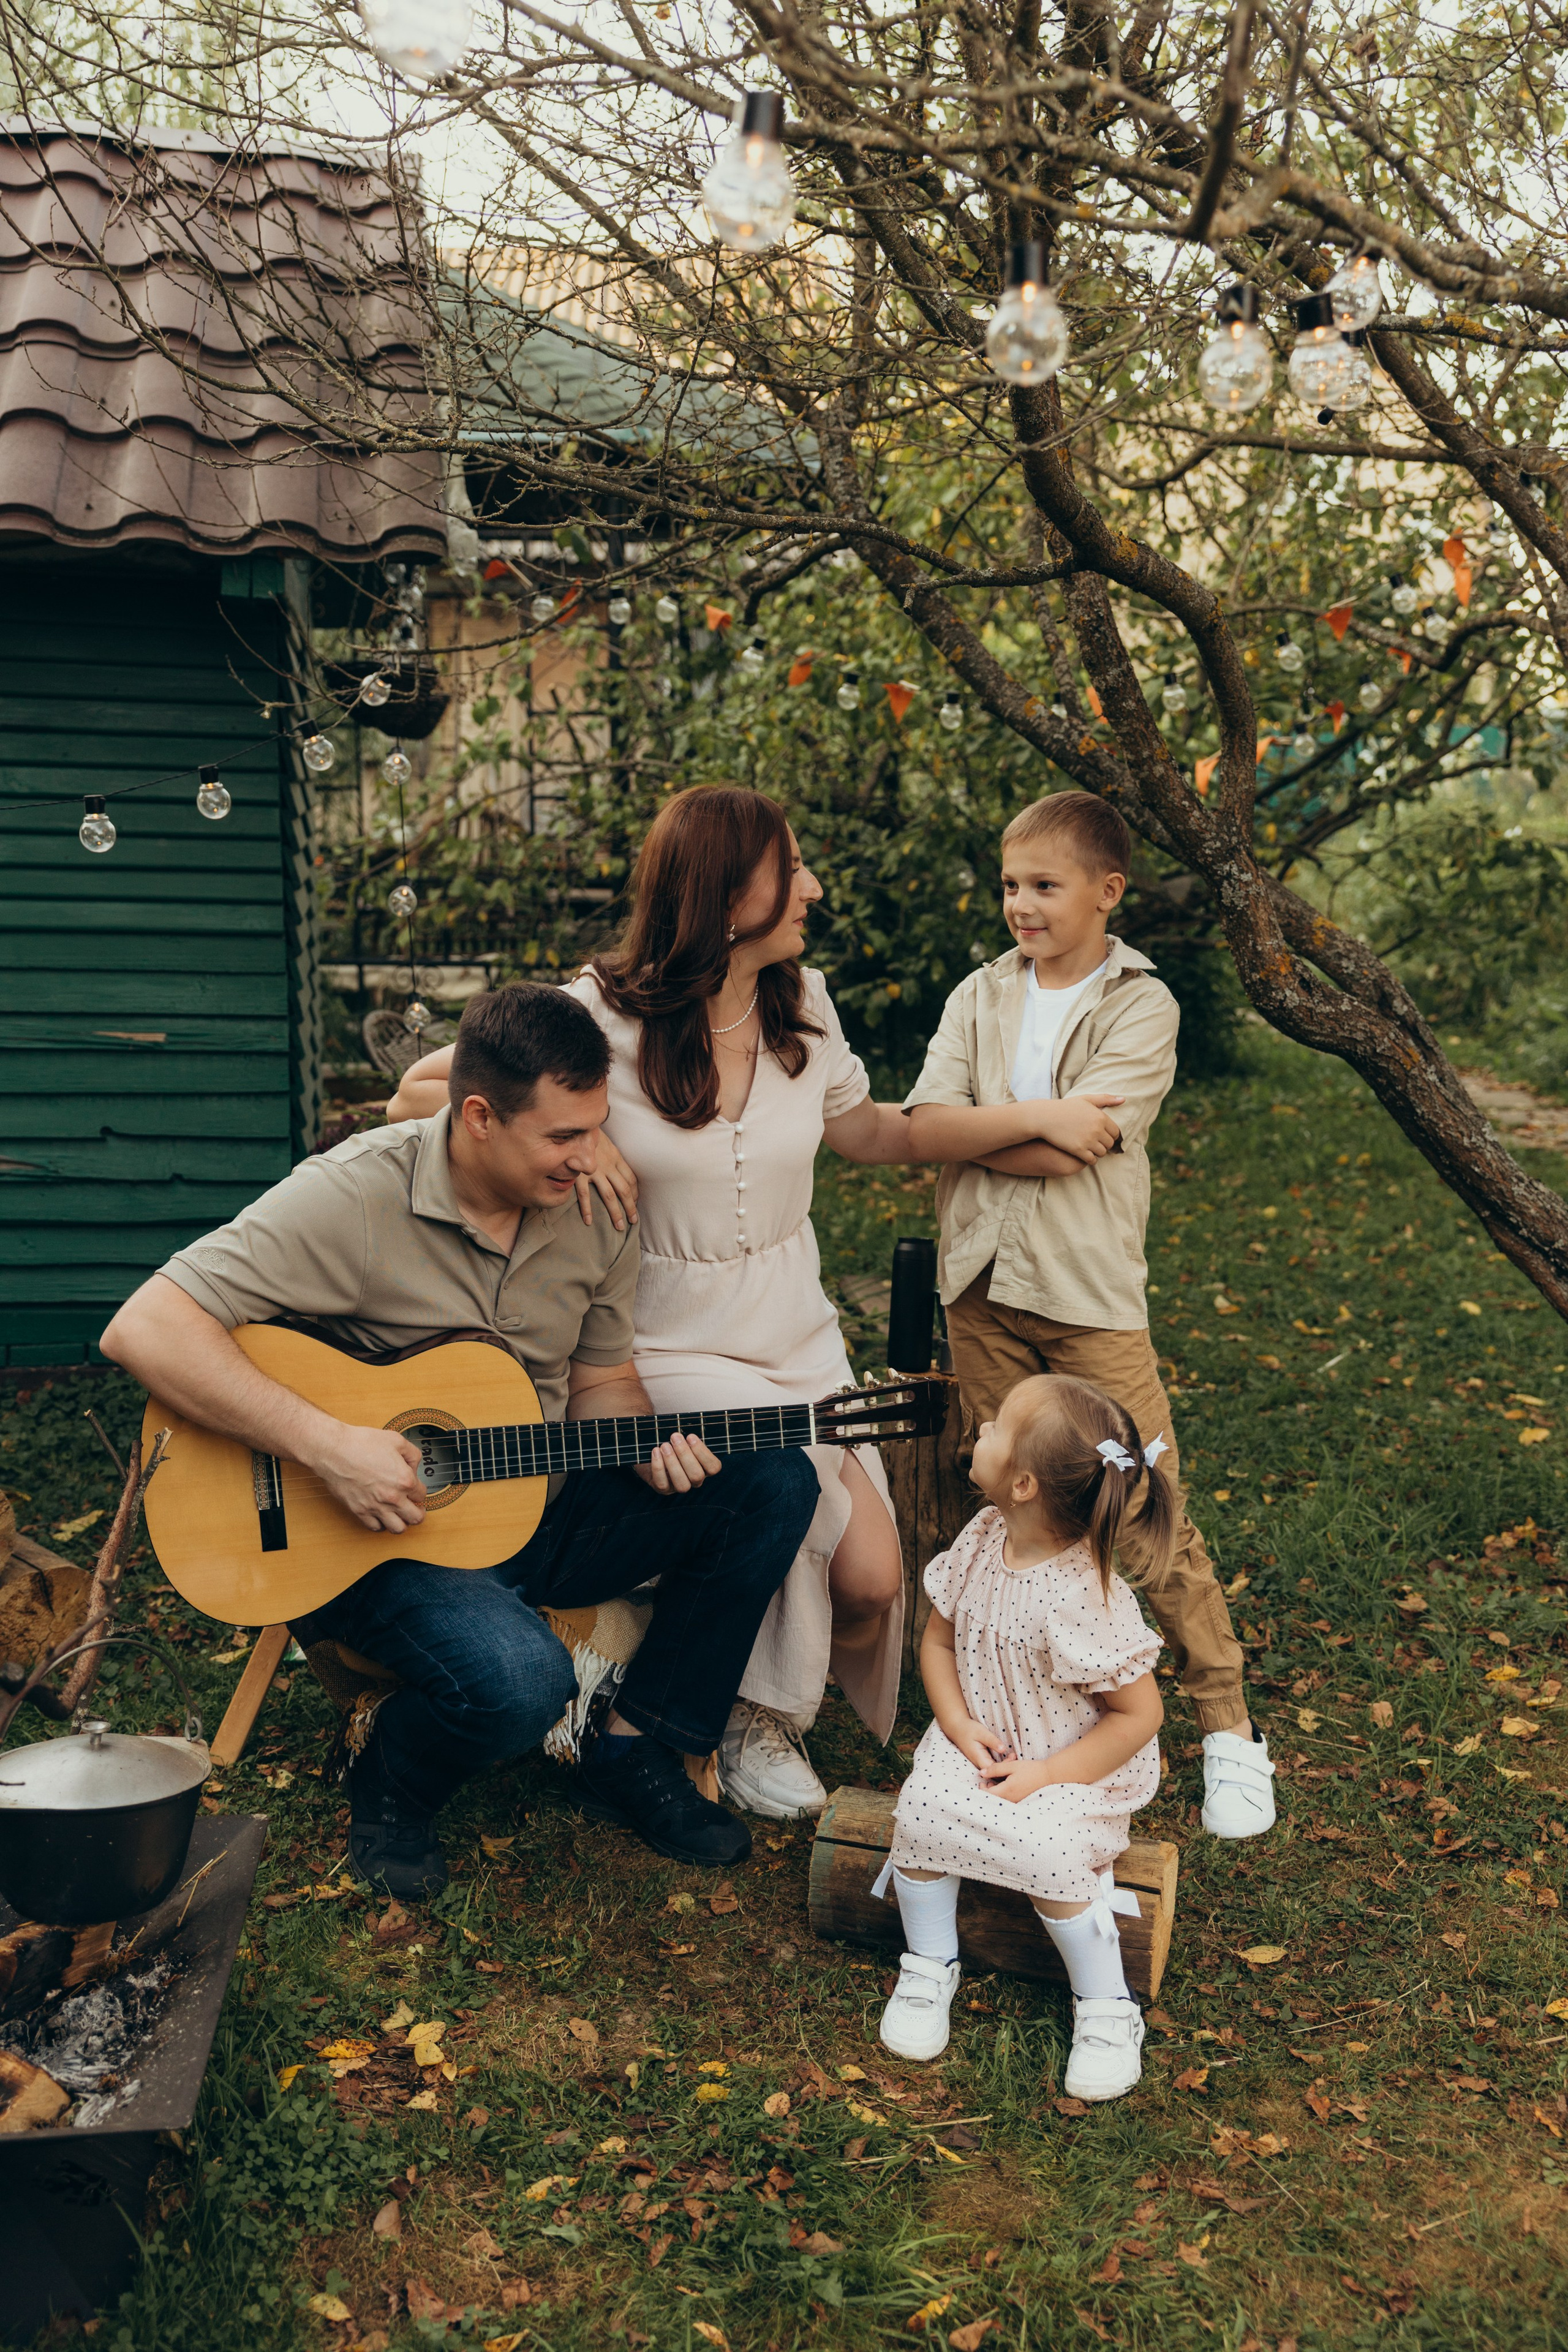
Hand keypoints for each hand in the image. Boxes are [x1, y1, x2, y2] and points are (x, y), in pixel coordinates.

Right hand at [310, 1423, 426, 1532]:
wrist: (334, 1451)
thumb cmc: (361, 1443)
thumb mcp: (396, 1440)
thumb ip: (412, 1455)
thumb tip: (414, 1467)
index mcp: (404, 1480)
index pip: (422, 1495)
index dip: (419, 1491)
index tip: (415, 1489)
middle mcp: (393, 1497)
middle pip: (416, 1518)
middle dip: (418, 1512)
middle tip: (415, 1508)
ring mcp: (376, 1507)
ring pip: (398, 1528)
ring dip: (402, 1522)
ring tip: (399, 1515)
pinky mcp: (359, 1511)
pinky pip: (375, 1528)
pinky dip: (381, 1524)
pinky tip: (381, 1515)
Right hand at [575, 1133, 638, 1230]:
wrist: (575, 1125)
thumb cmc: (590, 1134)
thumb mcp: (607, 1144)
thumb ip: (613, 1158)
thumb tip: (620, 1173)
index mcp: (616, 1158)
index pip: (631, 1179)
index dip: (635, 1194)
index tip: (635, 1204)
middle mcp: (609, 1166)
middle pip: (624, 1191)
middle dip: (630, 1208)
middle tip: (633, 1221)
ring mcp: (594, 1170)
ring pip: (609, 1196)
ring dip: (615, 1213)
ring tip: (619, 1227)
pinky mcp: (579, 1174)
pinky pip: (584, 1195)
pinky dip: (587, 1209)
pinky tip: (589, 1221)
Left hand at [635, 1430, 721, 1494]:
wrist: (654, 1448)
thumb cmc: (673, 1441)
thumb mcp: (684, 1437)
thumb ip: (690, 1435)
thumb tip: (689, 1427)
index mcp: (705, 1467)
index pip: (713, 1467)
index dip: (703, 1452)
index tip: (690, 1436)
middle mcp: (695, 1480)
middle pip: (697, 1475)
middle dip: (685, 1455)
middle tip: (674, 1437)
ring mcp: (679, 1486)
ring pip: (682, 1484)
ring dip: (673, 1463)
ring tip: (664, 1445)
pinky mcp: (663, 1489)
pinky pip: (662, 1483)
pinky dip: (658, 1467)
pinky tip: (655, 1451)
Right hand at [942, 1715, 1012, 1774]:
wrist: (957, 1728)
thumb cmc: (969, 1729)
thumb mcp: (982, 1732)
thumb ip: (992, 1741)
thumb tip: (1003, 1749)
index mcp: (979, 1758)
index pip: (993, 1769)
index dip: (1004, 1766)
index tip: (1013, 1756)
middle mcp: (979, 1763)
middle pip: (994, 1772)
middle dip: (1006, 1767)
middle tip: (1015, 1756)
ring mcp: (980, 1762)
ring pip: (994, 1770)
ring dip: (1004, 1765)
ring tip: (1013, 1756)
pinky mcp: (982, 1760)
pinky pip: (992, 1765)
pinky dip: (1001, 1763)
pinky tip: (1007, 1757)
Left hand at [978, 1753, 1058, 1803]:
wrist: (1048, 1776)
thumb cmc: (1031, 1769)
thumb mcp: (1011, 1766)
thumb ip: (995, 1769)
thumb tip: (982, 1773)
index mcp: (1007, 1791)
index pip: (987, 1795)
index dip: (982, 1789)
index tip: (983, 1780)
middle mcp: (1010, 1799)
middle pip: (993, 1798)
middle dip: (988, 1789)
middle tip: (989, 1778)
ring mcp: (1016, 1801)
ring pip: (1000, 1799)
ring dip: (996, 1790)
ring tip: (998, 1778)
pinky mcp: (1020, 1800)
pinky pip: (1007, 1799)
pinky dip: (1003, 1792)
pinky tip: (1006, 1783)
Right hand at [1034, 1093, 1123, 1161]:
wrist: (1045, 1117)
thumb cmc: (1066, 1107)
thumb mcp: (1086, 1099)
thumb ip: (1106, 1099)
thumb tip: (1123, 1099)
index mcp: (1101, 1117)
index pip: (1116, 1132)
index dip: (1110, 1135)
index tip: (1103, 1135)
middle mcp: (1097, 1129)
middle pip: (1110, 1144)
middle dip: (1104, 1144)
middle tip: (1096, 1143)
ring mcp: (1088, 1141)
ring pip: (1102, 1153)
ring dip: (1098, 1152)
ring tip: (1090, 1148)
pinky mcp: (1078, 1150)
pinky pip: (1092, 1160)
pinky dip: (1091, 1159)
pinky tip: (1085, 1154)